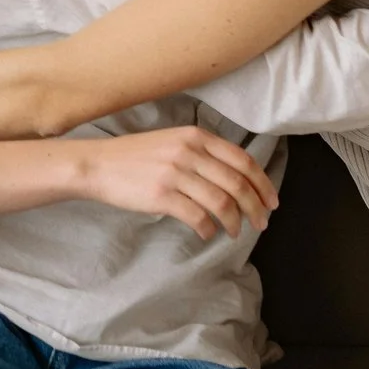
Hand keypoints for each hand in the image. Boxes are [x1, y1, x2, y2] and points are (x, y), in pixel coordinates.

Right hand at [72, 127, 279, 240]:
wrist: (98, 164)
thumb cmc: (135, 156)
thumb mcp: (173, 141)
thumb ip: (202, 152)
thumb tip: (234, 178)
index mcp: (196, 136)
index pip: (242, 160)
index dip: (262, 183)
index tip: (271, 201)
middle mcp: (189, 151)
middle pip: (237, 183)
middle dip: (255, 207)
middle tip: (261, 223)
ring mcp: (175, 173)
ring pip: (222, 201)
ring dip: (235, 221)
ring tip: (235, 232)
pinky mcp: (162, 195)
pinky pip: (197, 216)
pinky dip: (209, 228)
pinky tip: (208, 233)